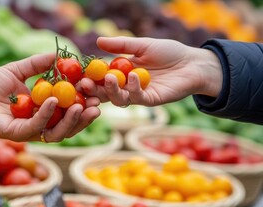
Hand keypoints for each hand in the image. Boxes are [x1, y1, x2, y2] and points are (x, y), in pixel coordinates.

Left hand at [0, 53, 100, 141]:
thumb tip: (58, 55)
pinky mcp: (17, 134)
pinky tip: (53, 100)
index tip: (96, 89)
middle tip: (97, 104)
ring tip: (82, 106)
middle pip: (69, 125)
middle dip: (84, 116)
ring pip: (57, 132)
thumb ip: (37, 64)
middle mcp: (39, 124)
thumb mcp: (17, 70)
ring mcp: (29, 131)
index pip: (69, 109)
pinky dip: (47, 114)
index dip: (84, 101)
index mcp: (43, 110)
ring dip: (72, 120)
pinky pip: (36, 127)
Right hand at [79, 37, 222, 106]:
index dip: (89, 78)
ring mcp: (137, 95)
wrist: (193, 63)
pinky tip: (133, 76)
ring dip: (110, 90)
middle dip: (93, 90)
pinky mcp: (151, 100)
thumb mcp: (142, 45)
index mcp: (121, 73)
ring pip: (117, 99)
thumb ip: (120, 45)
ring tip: (107, 78)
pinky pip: (137, 98)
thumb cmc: (169, 52)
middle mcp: (126, 86)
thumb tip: (98, 41)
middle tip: (84, 84)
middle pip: (104, 92)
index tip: (78, 74)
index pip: (100, 78)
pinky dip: (133, 88)